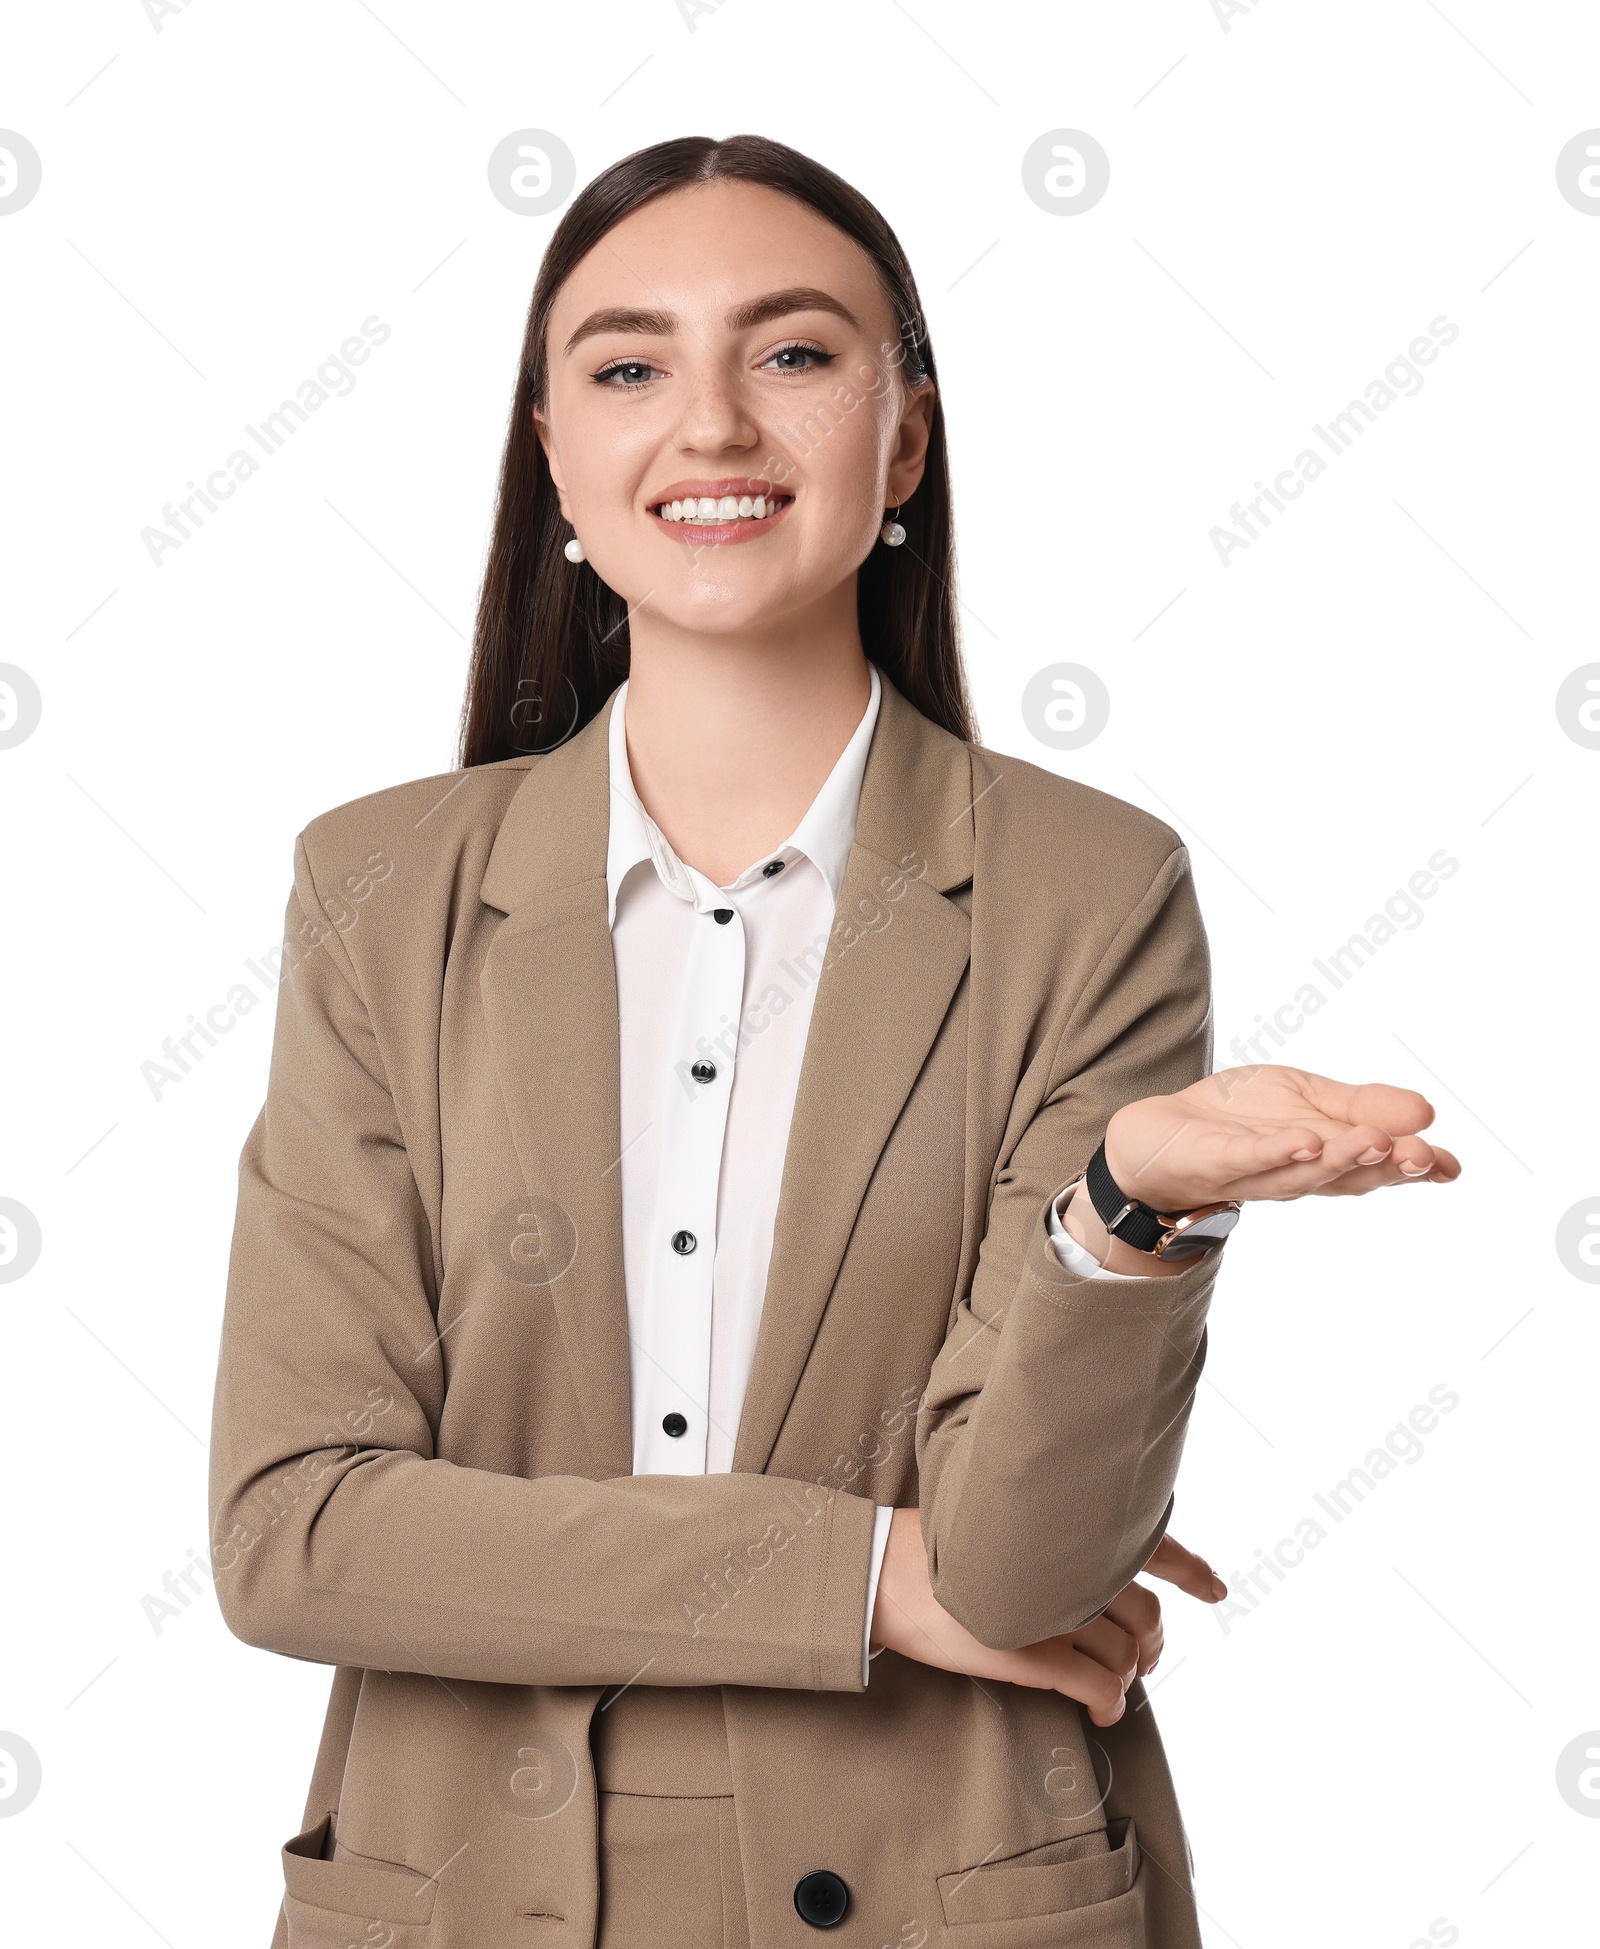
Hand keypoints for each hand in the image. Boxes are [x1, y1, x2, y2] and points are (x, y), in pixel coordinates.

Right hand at [870, 1513, 1225, 1725]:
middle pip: (1143, 1609)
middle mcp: (1065, 1566)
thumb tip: (1086, 1564)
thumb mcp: (998, 1523)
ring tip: (1116, 1680)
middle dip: (1152, 1640)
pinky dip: (1109, 1701)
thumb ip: (1048, 1538)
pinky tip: (1104, 1709)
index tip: (1216, 1588)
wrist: (882, 1571)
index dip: (1190, 1568)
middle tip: (1140, 1654)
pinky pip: (1094, 1684)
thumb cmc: (934, 1547)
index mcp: (1063, 1529)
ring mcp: (1050, 1610)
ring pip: (1124, 1649)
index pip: (1148, 1542)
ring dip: (1130, 1672)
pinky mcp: (1029, 1653)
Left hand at [1104, 1064, 1461, 1214]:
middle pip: (1349, 1175)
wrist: (1158, 1134)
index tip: (1450, 1165)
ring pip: (1304, 1172)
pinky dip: (1276, 1152)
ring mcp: (1255, 1173)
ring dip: (1340, 1159)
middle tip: (1420, 1156)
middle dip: (1387, 1167)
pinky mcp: (1214, 1162)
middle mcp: (1298, 1173)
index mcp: (1327, 1157)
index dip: (1414, 1168)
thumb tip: (1428, 1112)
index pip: (1378, 1166)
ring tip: (1373, 1142)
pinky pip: (1249, 1160)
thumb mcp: (1306, 1099)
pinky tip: (1303, 1141)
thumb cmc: (1239, 1119)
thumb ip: (1362, 1106)